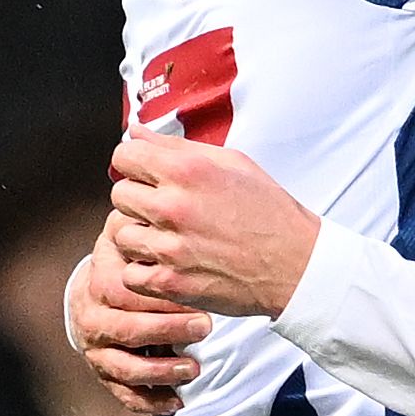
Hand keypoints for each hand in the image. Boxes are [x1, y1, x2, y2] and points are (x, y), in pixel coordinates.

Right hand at [66, 231, 205, 414]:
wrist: (97, 293)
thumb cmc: (127, 260)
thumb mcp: (130, 237)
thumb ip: (142, 224)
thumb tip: (157, 196)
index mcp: (98, 282)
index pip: (124, 290)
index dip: (158, 294)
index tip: (195, 291)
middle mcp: (92, 318)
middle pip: (126, 329)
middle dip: (167, 330)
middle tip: (205, 327)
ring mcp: (97, 350)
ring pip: (124, 367)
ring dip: (161, 371)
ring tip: (194, 368)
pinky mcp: (106, 376)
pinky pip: (126, 394)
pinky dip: (151, 401)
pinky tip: (178, 400)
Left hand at [106, 134, 321, 319]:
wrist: (295, 264)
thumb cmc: (268, 213)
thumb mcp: (231, 163)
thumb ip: (177, 146)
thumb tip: (136, 132)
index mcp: (188, 170)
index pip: (125, 155)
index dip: (133, 162)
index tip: (144, 173)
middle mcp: (174, 206)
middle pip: (119, 194)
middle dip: (136, 198)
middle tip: (161, 208)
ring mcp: (170, 247)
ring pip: (121, 234)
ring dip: (138, 235)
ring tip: (165, 237)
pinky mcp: (171, 282)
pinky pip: (130, 273)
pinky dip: (143, 270)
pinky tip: (166, 264)